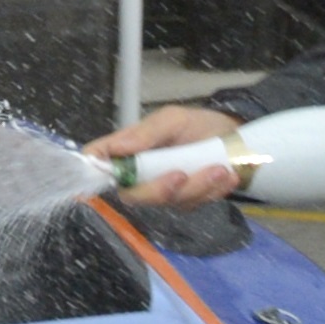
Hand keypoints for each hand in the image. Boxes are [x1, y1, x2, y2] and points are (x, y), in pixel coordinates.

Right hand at [83, 105, 244, 206]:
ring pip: (166, 202)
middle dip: (158, 190)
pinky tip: (226, 175)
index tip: (109, 174)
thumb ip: (145, 134)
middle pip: (130, 195)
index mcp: (127, 151)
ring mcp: (161, 191)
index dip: (92, 171)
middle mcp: (138, 175)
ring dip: (196, 187)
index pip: (97, 161)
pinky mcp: (184, 201)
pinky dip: (211, 190)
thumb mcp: (172, 119)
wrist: (233, 137)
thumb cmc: (196, 124)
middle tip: (182, 175)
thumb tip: (116, 148)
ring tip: (219, 168)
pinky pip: (192, 204)